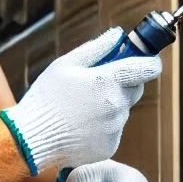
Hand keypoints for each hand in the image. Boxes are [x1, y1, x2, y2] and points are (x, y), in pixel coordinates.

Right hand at [0, 28, 160, 174]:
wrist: (31, 140)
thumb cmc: (46, 98)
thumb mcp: (65, 64)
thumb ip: (96, 48)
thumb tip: (118, 35)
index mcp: (108, 81)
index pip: (149, 69)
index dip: (150, 62)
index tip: (145, 61)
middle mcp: (117, 106)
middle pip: (136, 89)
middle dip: (123, 83)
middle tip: (98, 84)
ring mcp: (114, 128)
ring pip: (122, 111)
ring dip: (110, 106)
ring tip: (80, 108)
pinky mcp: (110, 147)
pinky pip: (113, 130)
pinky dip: (102, 126)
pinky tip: (80, 125)